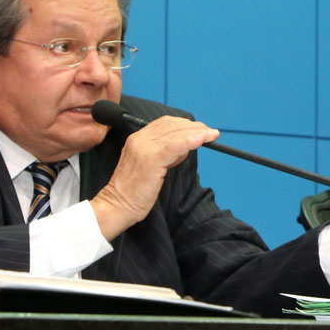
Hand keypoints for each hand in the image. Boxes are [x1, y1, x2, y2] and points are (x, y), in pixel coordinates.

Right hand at [90, 115, 218, 240]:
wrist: (118, 206)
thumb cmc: (135, 190)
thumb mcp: (151, 166)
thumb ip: (166, 154)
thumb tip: (186, 147)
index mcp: (137, 139)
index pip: (164, 123)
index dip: (184, 124)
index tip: (200, 129)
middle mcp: (139, 139)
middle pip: (171, 124)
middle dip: (194, 126)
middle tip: (210, 132)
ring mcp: (143, 148)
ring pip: (175, 132)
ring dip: (197, 132)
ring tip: (212, 135)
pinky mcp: (150, 159)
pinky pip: (175, 145)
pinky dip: (191, 140)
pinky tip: (203, 140)